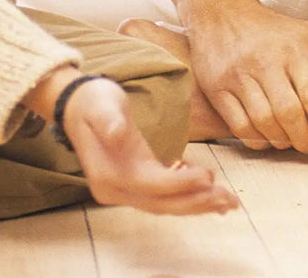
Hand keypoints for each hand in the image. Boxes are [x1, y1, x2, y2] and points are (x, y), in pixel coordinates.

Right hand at [59, 76, 238, 214]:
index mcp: (109, 173)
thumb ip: (109, 120)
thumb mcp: (101, 105)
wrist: (77, 106)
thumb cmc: (94, 102)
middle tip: (230, 199)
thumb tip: (116, 132)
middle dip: (197, 202)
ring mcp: (123, 191)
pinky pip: (163, 197)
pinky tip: (210, 195)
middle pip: (161, 203)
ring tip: (228, 201)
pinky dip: (187, 197)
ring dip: (197, 204)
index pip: (150, 184)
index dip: (180, 183)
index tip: (208, 176)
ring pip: (165, 204)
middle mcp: (114, 189)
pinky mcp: (133, 185)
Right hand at [180, 2, 307, 157]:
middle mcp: (266, 63)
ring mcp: (239, 76)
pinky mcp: (217, 87)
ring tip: (290, 142)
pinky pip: (238, 125)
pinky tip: (266, 139)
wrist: (221, 12)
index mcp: (295, 50)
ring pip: (263, 122)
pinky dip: (255, 140)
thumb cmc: (274, 29)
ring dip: (279, 141)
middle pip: (288, 113)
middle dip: (302, 138)